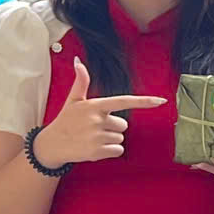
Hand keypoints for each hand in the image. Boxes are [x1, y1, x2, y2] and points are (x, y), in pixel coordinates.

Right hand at [34, 58, 163, 167]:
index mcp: (94, 106)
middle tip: (95, 128)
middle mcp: (97, 120)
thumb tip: (78, 61)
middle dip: (113, 127)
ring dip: (110, 140)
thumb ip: (81, 82)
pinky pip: (118, 151)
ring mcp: (97, 137)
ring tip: (92, 138)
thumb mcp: (73, 100)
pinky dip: (110, 151)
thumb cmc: (66, 120)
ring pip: (120, 138)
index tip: (161, 101)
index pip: (123, 101)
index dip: (143, 101)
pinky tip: (96, 148)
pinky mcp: (97, 152)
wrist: (53, 144)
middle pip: (123, 124)